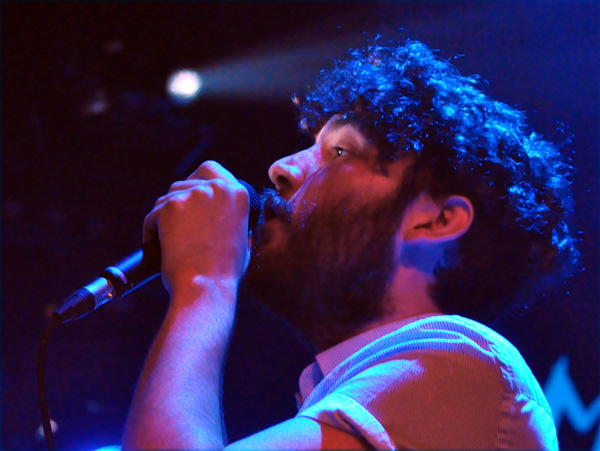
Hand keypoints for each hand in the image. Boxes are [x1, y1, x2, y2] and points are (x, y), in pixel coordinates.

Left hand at [143, 161, 249, 297]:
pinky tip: (157, 248)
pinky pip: (153, 215)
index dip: (199, 181)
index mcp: (238, 194)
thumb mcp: (242, 238)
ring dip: (165, 216)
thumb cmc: (224, 272)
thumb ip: (231, 218)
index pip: (212, 170)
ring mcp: (193, 195)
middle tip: (174, 218)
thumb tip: (220, 215)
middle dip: (179, 197)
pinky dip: (151, 231)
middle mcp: (218, 188)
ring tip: (168, 241)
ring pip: (167, 197)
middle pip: (187, 180)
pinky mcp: (170, 206)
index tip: (192, 197)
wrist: (206, 287)